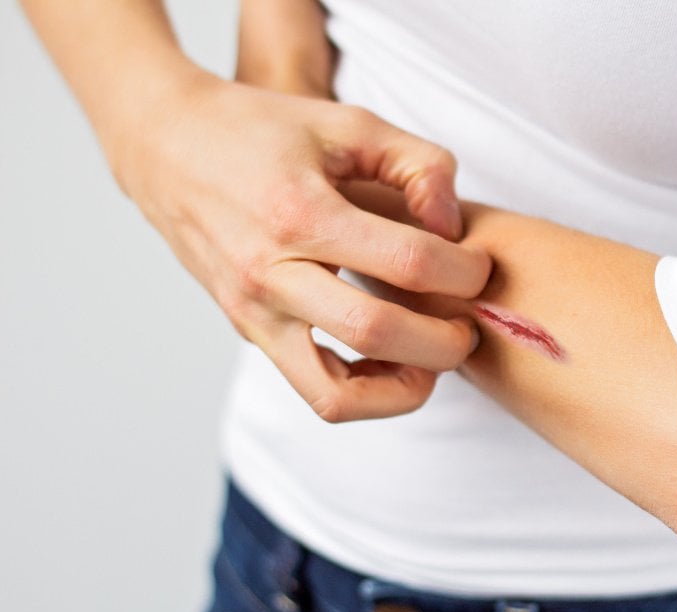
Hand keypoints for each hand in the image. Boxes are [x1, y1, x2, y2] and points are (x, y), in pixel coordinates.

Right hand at [113, 73, 490, 420]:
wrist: (167, 147)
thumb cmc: (263, 131)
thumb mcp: (348, 122)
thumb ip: (419, 163)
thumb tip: (453, 228)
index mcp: (300, 212)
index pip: (408, 262)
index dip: (464, 271)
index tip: (478, 266)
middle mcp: (271, 273)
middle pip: (377, 334)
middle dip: (445, 341)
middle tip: (467, 323)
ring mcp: (255, 313)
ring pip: (337, 394)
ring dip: (402, 388)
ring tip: (431, 360)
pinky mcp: (251, 332)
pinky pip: (314, 391)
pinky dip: (364, 394)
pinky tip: (392, 363)